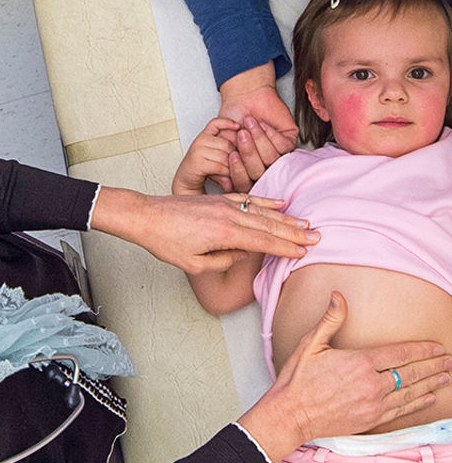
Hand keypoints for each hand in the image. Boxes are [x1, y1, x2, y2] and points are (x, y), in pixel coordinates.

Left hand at [90, 187, 318, 275]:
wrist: (146, 216)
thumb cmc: (165, 242)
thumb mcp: (194, 264)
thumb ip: (223, 261)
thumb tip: (244, 254)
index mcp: (224, 234)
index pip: (263, 242)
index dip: (286, 248)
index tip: (304, 252)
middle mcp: (228, 215)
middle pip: (269, 225)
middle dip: (294, 232)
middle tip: (317, 237)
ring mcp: (223, 204)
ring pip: (261, 211)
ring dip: (285, 217)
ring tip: (306, 222)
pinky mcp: (217, 199)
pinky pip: (247, 199)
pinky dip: (265, 201)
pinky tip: (279, 203)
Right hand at [172, 117, 239, 194]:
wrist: (187, 179)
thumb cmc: (202, 167)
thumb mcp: (215, 155)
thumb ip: (226, 148)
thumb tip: (245, 148)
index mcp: (204, 136)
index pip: (215, 123)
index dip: (227, 123)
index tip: (238, 126)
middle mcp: (200, 140)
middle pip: (227, 144)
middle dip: (236, 156)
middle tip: (240, 165)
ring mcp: (198, 150)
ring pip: (225, 157)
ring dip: (232, 167)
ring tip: (234, 174)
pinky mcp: (197, 162)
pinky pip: (219, 166)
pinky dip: (226, 174)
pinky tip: (228, 178)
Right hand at [227, 118, 292, 193]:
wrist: (245, 96)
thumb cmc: (234, 118)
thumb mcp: (222, 142)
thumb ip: (223, 164)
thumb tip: (227, 186)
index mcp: (247, 170)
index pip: (245, 183)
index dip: (238, 172)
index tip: (232, 155)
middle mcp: (263, 165)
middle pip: (259, 173)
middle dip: (249, 153)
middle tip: (241, 135)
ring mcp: (278, 155)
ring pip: (272, 160)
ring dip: (259, 140)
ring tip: (250, 124)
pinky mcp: (289, 141)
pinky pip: (283, 146)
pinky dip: (271, 134)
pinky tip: (262, 123)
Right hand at [239, 292, 451, 462]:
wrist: (291, 414)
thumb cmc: (298, 379)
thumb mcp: (310, 344)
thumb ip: (330, 320)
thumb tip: (338, 296)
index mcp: (359, 363)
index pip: (399, 354)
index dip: (421, 350)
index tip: (436, 347)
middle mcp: (371, 384)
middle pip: (410, 373)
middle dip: (432, 366)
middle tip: (448, 360)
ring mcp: (374, 404)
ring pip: (411, 392)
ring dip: (431, 383)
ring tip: (446, 376)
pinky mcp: (372, 420)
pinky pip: (402, 410)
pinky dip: (418, 403)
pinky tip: (428, 397)